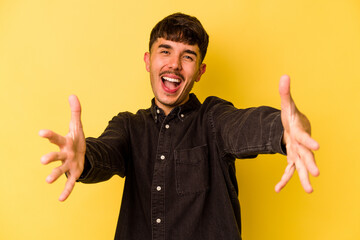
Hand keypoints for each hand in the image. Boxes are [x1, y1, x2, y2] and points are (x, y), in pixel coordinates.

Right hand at [39, 95, 85, 200]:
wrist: (82, 154)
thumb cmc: (76, 140)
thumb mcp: (78, 126)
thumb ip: (75, 111)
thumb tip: (73, 95)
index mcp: (65, 142)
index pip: (56, 138)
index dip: (49, 135)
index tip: (41, 132)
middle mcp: (64, 154)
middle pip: (56, 156)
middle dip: (50, 158)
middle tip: (43, 161)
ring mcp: (69, 165)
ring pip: (60, 170)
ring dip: (55, 175)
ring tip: (48, 181)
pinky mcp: (75, 173)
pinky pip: (71, 183)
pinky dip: (67, 190)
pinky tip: (62, 199)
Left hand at [275, 75, 319, 192]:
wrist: (296, 127)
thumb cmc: (292, 116)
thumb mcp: (286, 104)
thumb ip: (285, 92)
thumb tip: (284, 76)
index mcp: (299, 132)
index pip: (304, 137)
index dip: (309, 140)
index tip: (317, 147)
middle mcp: (301, 145)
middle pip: (306, 156)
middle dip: (310, 165)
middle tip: (316, 175)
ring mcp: (297, 154)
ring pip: (301, 167)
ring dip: (303, 178)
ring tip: (310, 191)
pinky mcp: (292, 159)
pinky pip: (288, 171)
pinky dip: (284, 180)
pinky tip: (277, 189)